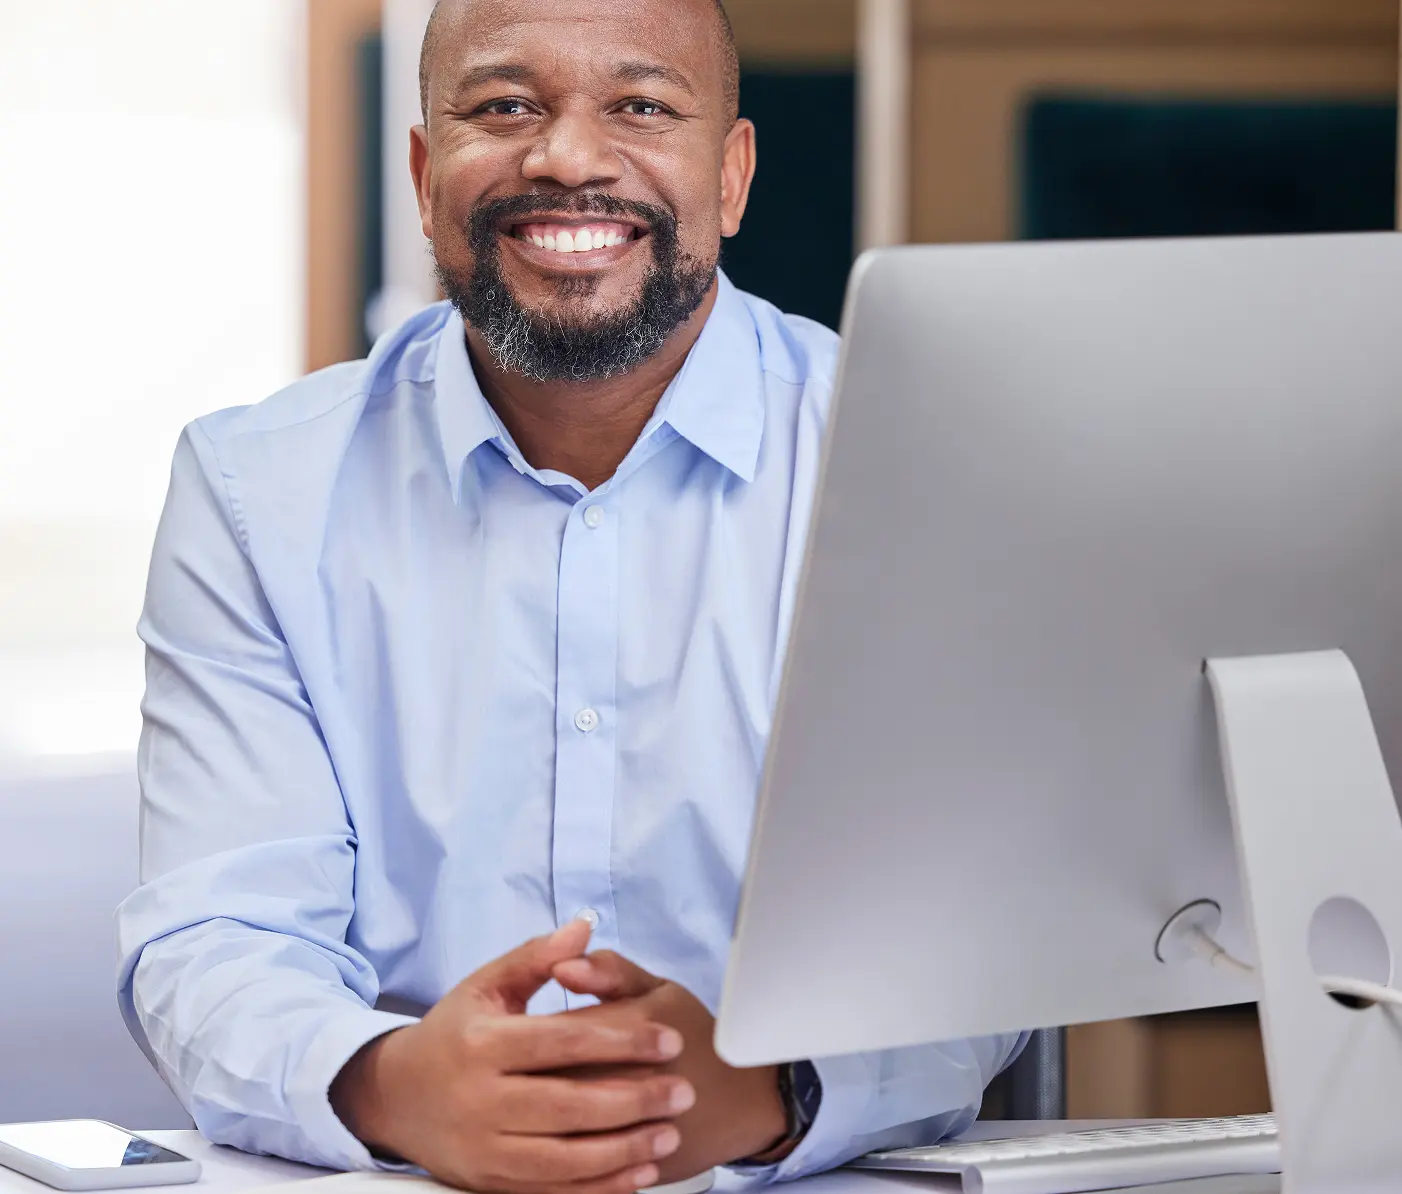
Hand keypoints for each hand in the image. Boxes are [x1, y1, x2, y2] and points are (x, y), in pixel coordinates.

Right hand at [331, 921, 696, 1193]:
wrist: (395, 1097)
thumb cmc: (453, 1033)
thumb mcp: (485, 985)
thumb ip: (536, 956)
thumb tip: (584, 926)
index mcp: (483, 1044)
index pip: (563, 1042)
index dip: (622, 1041)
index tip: (670, 1041)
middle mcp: (480, 1099)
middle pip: (568, 1105)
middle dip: (634, 1100)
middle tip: (684, 1092)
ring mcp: (483, 1148)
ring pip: (563, 1158)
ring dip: (623, 1150)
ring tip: (669, 1135)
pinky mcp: (488, 1183)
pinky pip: (551, 1191)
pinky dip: (598, 1187)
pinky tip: (638, 1174)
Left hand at [552, 953, 788, 1182]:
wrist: (742, 1101)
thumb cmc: (696, 1036)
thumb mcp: (658, 989)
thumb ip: (608, 971)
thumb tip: (562, 968)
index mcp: (624, 1032)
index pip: (550, 1032)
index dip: (533, 1031)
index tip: (536, 1030)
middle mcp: (617, 1084)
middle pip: (544, 1079)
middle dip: (533, 1070)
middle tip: (542, 1065)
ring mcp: (619, 1134)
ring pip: (552, 1125)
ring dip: (542, 1110)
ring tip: (555, 1094)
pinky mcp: (621, 1171)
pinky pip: (570, 1164)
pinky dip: (559, 1147)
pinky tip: (565, 1130)